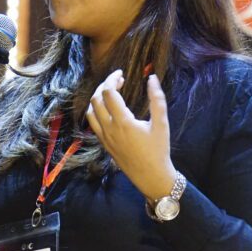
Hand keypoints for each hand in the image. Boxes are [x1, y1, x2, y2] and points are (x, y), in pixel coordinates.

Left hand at [85, 70, 176, 202]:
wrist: (151, 176)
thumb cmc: (158, 150)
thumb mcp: (161, 124)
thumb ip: (157, 99)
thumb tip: (152, 78)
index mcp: (123, 122)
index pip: (109, 92)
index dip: (112, 79)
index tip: (121, 74)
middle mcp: (109, 129)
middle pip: (96, 99)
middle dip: (104, 85)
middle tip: (117, 81)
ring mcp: (104, 137)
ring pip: (90, 111)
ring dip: (97, 98)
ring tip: (110, 92)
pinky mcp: (104, 144)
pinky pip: (93, 123)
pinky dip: (96, 111)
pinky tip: (109, 109)